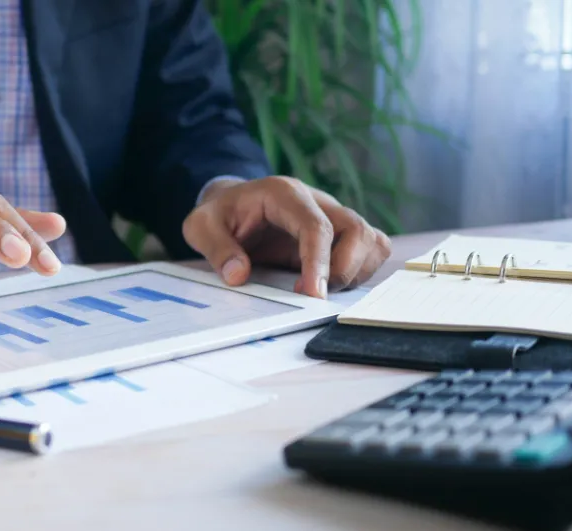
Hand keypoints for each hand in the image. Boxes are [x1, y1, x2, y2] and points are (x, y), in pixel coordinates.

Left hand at [182, 176, 390, 297]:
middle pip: (357, 230)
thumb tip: (239, 275)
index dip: (319, 262)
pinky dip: (361, 271)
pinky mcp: (339, 235)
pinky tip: (331, 284)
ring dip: (356, 272)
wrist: (230, 205)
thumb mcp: (201, 227)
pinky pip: (371, 249)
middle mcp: (317, 202)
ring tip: (321, 290)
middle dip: (344, 269)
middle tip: (312, 296)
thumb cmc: (219, 215)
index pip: (317, 226)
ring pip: (371, 240)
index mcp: (285, 194)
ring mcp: (333, 217)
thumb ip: (217, 248)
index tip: (312, 294)